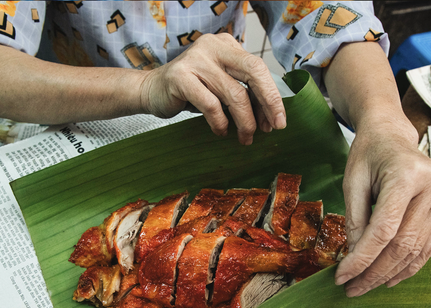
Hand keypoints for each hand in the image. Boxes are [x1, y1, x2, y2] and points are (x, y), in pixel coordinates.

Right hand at [139, 33, 285, 144]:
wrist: (151, 91)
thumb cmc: (190, 92)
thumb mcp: (220, 86)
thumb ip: (243, 92)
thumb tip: (272, 115)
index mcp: (227, 45)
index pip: (259, 68)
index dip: (272, 95)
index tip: (279, 120)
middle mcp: (213, 47)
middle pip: (253, 72)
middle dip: (268, 102)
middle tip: (273, 128)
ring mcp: (196, 60)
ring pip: (234, 94)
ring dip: (244, 122)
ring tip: (245, 138)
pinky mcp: (180, 77)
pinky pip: (211, 105)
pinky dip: (220, 123)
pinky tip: (221, 132)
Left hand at [334, 118, 430, 296]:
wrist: (393, 135)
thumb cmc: (368, 154)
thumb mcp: (352, 180)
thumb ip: (355, 218)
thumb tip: (354, 257)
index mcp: (406, 176)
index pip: (384, 229)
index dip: (362, 258)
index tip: (342, 276)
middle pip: (403, 244)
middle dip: (375, 272)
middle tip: (352, 289)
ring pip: (418, 250)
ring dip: (390, 273)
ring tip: (365, 286)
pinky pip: (429, 246)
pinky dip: (408, 265)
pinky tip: (389, 277)